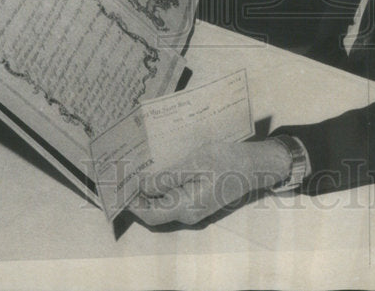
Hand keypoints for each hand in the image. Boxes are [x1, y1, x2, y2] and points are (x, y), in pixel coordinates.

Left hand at [128, 140, 291, 225]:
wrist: (255, 165)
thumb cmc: (226, 160)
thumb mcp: (195, 163)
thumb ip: (167, 177)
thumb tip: (142, 186)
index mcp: (187, 207)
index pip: (150, 214)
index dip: (132, 203)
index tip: (119, 186)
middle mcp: (189, 214)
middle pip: (155, 211)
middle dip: (138, 196)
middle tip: (126, 175)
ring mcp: (195, 209)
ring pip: (164, 204)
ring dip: (150, 191)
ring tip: (139, 171)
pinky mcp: (199, 200)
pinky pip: (175, 198)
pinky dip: (163, 188)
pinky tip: (159, 172)